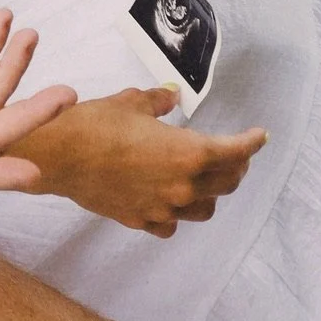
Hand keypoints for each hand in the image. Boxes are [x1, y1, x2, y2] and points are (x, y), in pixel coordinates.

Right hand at [20, 87, 267, 234]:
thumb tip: (172, 97)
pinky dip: (177, 213)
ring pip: (205, 209)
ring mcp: (163, 208)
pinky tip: (171, 201)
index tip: (260, 136)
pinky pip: (171, 224)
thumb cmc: (96, 125)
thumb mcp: (132, 103)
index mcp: (188, 153)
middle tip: (234, 153)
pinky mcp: (141, 220)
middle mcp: (182, 186)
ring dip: (211, 193)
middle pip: (227, 182)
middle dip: (236, 166)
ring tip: (205, 179)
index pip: (235, 151)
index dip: (252, 142)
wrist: (60, 155)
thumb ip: (159, 102)